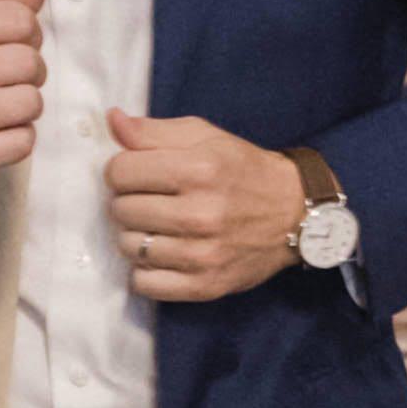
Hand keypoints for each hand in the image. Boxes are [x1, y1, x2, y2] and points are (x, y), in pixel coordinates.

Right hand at [0, 0, 49, 202]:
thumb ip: (1, 10)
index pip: (19, 20)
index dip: (30, 34)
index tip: (15, 47)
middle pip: (28, 63)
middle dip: (32, 74)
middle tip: (12, 82)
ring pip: (30, 102)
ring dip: (26, 108)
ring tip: (3, 108)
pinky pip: (23, 141)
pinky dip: (19, 138)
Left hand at [103, 114, 304, 304]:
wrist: (294, 213)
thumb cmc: (243, 170)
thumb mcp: (204, 137)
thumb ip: (153, 131)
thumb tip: (112, 121)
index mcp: (198, 170)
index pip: (120, 172)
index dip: (122, 169)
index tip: (138, 173)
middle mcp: (200, 214)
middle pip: (120, 210)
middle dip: (127, 201)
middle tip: (150, 200)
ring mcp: (203, 255)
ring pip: (128, 247)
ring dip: (135, 236)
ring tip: (157, 226)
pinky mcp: (205, 286)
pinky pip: (145, 284)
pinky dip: (145, 271)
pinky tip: (162, 255)